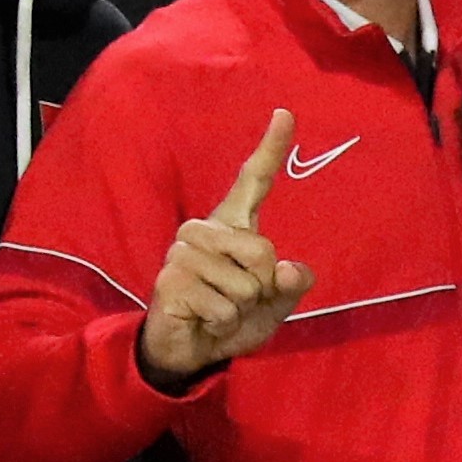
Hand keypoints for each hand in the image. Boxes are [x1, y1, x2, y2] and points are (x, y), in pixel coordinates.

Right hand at [143, 109, 313, 382]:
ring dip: (241, 308)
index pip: (254, 181)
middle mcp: (204, 230)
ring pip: (245, 283)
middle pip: (262, 250)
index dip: (271, 148)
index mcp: (233, 226)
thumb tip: (290, 269)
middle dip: (262, 287)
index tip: (285, 113)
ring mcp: (183, 253)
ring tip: (220, 308)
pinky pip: (224, 307)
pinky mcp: (171, 280)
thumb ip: (291, 285)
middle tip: (239, 300)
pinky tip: (205, 319)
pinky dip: (224, 323)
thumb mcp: (273, 304)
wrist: (190, 349)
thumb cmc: (232, 318)